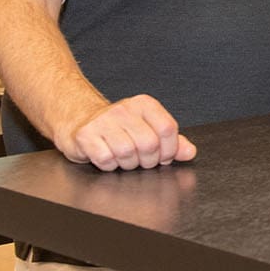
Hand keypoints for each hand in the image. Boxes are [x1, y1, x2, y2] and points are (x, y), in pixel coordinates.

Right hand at [53, 94, 195, 171]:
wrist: (79, 121)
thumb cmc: (118, 128)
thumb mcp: (148, 129)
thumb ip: (172, 141)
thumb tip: (190, 152)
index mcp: (144, 105)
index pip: (167, 128)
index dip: (169, 149)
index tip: (163, 157)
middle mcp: (124, 109)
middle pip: (149, 144)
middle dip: (148, 160)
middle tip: (141, 160)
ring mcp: (103, 121)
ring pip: (127, 153)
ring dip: (128, 163)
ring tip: (123, 157)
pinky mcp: (85, 135)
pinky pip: (106, 159)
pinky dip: (109, 165)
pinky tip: (108, 158)